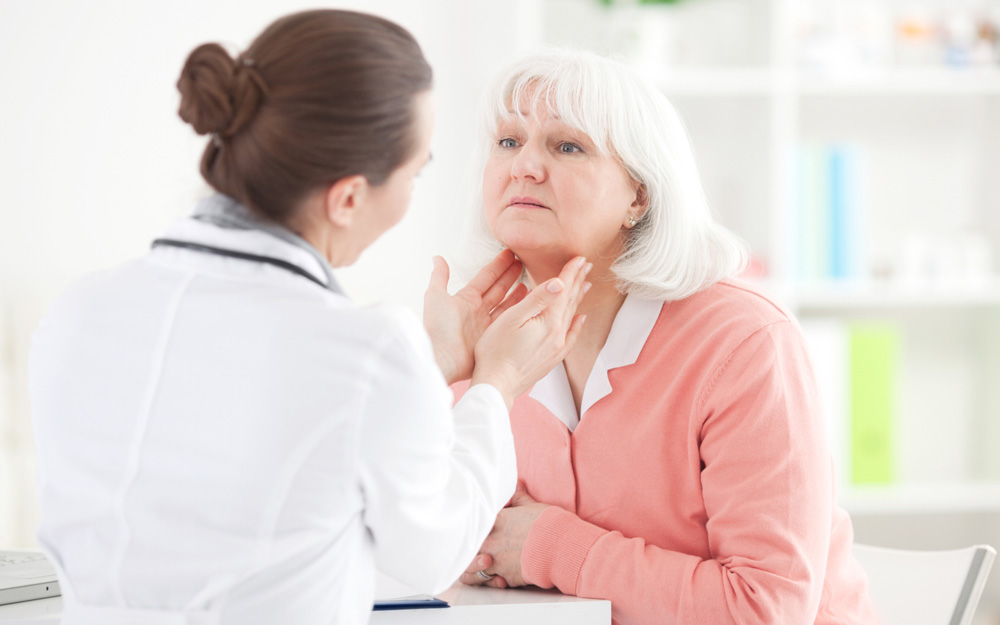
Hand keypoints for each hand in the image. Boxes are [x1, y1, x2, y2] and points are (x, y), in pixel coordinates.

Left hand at [423, 250, 526, 384]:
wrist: (442, 358)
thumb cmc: (437, 328)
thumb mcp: (435, 296)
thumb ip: (439, 277)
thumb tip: (437, 258)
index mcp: (466, 299)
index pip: (486, 277)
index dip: (498, 265)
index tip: (511, 253)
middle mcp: (478, 311)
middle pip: (499, 289)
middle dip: (511, 276)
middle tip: (525, 263)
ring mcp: (487, 325)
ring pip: (507, 305)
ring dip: (519, 294)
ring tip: (532, 283)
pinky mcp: (493, 339)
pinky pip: (510, 322)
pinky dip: (520, 313)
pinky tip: (531, 304)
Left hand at [460, 483, 548, 587]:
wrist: (559, 546)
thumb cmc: (547, 524)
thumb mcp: (531, 505)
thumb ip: (519, 497)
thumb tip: (517, 484)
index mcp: (495, 520)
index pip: (475, 522)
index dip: (476, 527)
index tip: (479, 528)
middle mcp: (490, 540)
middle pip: (470, 546)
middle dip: (473, 547)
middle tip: (480, 548)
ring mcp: (495, 559)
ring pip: (474, 567)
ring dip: (479, 567)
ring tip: (487, 565)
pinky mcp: (504, 576)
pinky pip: (491, 580)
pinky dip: (494, 580)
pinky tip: (500, 577)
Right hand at [471, 256, 589, 407]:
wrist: (497, 385)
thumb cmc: (496, 351)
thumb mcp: (512, 319)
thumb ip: (537, 300)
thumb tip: (559, 282)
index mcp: (548, 321)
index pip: (563, 290)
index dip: (570, 272)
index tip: (579, 257)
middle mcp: (558, 334)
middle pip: (570, 301)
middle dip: (578, 280)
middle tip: (586, 265)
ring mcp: (556, 348)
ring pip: (571, 316)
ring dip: (578, 298)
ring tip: (586, 284)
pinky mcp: (552, 358)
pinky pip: (571, 337)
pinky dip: (577, 324)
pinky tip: (580, 318)